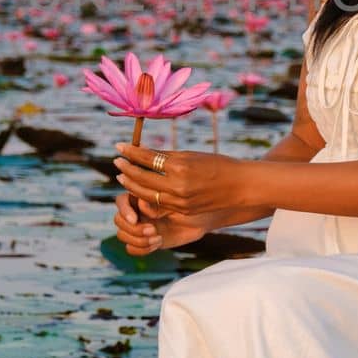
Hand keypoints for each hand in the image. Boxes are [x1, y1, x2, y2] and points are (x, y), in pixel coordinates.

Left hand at [113, 143, 246, 220]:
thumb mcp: (191, 155)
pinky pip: (159, 204)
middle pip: (142, 178)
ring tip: (123, 177)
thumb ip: (167, 156)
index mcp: (180, 166)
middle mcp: (178, 185)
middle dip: (127, 170)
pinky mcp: (183, 211)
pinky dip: (147, 196)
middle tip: (117, 162)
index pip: (147, 158)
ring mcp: (180, 201)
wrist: (240, 186)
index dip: (131, 152)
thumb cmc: (217, 164)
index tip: (119, 147)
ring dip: (132, 185)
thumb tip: (143, 152)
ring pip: (147, 195)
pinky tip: (140, 190)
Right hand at [113, 190, 211, 257]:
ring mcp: (139, 227)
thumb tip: (140, 203)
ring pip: (122, 235)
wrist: (201, 219)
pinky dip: (142, 249)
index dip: (124, 210)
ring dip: (137, 239)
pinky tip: (158, 242)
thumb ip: (156, 203)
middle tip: (153, 229)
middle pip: (118, 220)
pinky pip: (131, 249)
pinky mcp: (144, 242)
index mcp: (139, 196)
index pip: (120, 201)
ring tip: (157, 237)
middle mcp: (136, 211)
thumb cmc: (190, 204)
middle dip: (133, 228)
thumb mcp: (174, 201)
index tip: (135, 219)